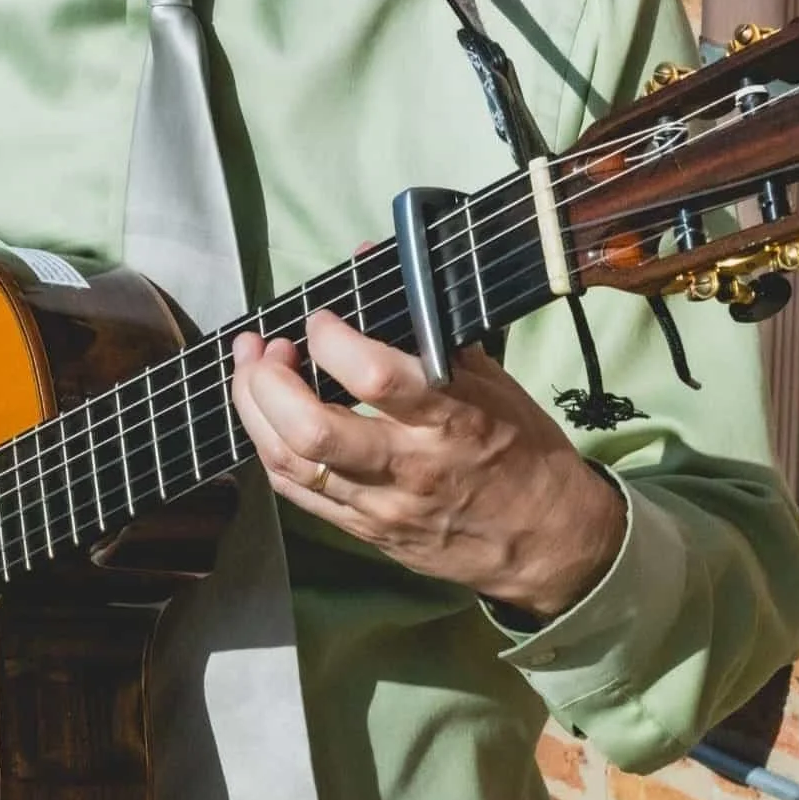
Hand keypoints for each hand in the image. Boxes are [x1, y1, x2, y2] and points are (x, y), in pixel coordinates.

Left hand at [229, 310, 625, 620]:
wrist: (547, 541)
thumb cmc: (521, 448)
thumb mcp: (493, 382)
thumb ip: (430, 328)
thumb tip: (374, 258)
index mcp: (452, 419)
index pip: (375, 378)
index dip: (332, 340)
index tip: (322, 319)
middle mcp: (411, 466)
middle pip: (312, 431)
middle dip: (269, 381)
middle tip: (267, 346)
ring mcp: (382, 506)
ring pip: (291, 464)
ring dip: (253, 409)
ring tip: (250, 371)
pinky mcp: (365, 532)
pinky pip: (297, 493)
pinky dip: (270, 447)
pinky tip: (265, 416)